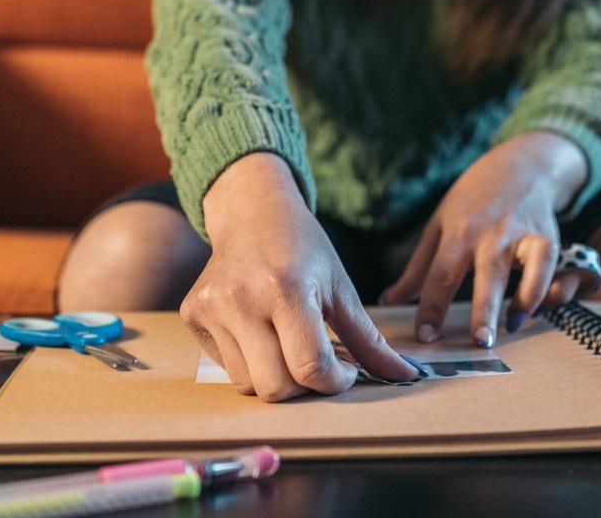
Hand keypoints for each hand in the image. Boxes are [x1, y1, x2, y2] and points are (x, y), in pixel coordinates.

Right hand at [183, 153, 419, 401]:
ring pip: (247, 384)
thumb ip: (369, 338)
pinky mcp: (193, 314)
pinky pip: (224, 366)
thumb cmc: (303, 248)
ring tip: (288, 347)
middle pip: (275, 387)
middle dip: (304, 388)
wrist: (252, 212)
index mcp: (286, 287)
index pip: (310, 367)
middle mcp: (242, 298)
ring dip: (275, 377)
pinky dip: (249, 362)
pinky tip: (259, 331)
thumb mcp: (340, 287)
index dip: (335, 382)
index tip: (345, 371)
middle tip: (317, 364)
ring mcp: (212, 307)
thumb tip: (407, 375)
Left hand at [380, 133, 588, 346]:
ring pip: (520, 271)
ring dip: (517, 302)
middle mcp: (489, 233)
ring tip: (507, 332)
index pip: (441, 274)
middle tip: (476, 342)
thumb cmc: (473, 199)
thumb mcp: (439, 225)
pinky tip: (527, 314)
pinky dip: (540, 291)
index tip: (424, 336)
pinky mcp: (546, 237)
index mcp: (458, 231)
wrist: (521, 164)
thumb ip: (417, 267)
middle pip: (484, 275)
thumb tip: (389, 300)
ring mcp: (520, 234)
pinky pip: (546, 268)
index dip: (432, 307)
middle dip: (481, 310)